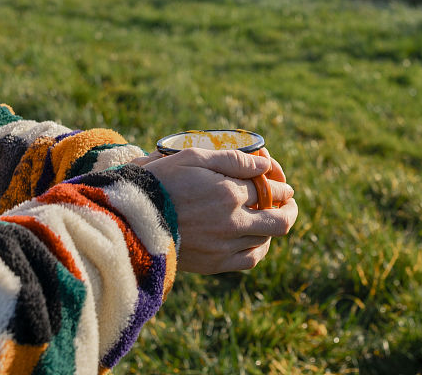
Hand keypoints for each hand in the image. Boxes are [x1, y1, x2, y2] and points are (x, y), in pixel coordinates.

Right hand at [141, 148, 297, 273]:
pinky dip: (259, 249)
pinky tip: (257, 240)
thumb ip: (232, 159)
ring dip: (274, 226)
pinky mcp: (215, 263)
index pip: (269, 187)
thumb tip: (263, 164)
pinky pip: (250, 260)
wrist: (132, 219)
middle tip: (288, 201)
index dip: (279, 182)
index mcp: (228, 192)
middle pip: (279, 219)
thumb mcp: (194, 157)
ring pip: (266, 239)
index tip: (278, 179)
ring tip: (272, 217)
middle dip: (289, 208)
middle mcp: (232, 221)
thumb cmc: (161, 181)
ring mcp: (225, 245)